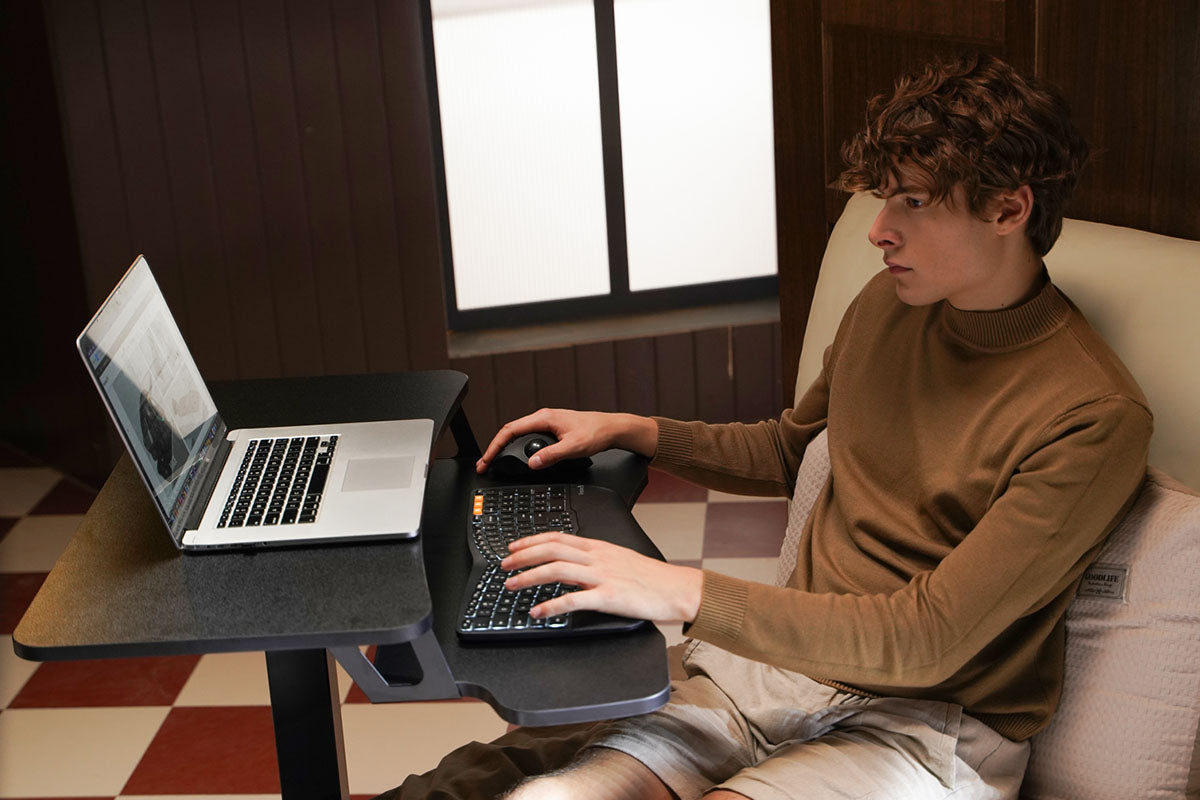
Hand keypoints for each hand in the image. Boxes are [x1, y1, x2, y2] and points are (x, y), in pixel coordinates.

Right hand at [475, 408, 656, 474]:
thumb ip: (552, 455)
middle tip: (485, 465)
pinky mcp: (552, 430)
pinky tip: (517, 456)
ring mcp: (547, 423)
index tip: (487, 460)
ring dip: (506, 447)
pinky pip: (528, 437)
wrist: (611, 428)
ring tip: (496, 461)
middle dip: (495, 448)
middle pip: (510, 432)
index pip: (511, 430)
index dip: (495, 445)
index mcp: (544, 418)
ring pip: (519, 434)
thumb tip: (532, 462)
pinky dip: (517, 447)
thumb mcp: (573, 447)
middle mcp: (543, 418)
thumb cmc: (596, 432)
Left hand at [500, 532, 702, 622]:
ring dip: (530, 576)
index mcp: (599, 547)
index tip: (514, 546)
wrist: (676, 589)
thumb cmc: (651, 577)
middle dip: (523, 556)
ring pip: (557, 570)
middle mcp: (597, 558)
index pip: (558, 537)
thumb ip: (593, 560)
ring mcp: (603, 576)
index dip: (532, 540)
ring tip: (512, 585)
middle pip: (552, 549)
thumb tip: (567, 566)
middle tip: (504, 564)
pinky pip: (574, 600)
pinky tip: (538, 612)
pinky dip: (551, 605)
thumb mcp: (619, 559)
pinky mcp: (609, 597)